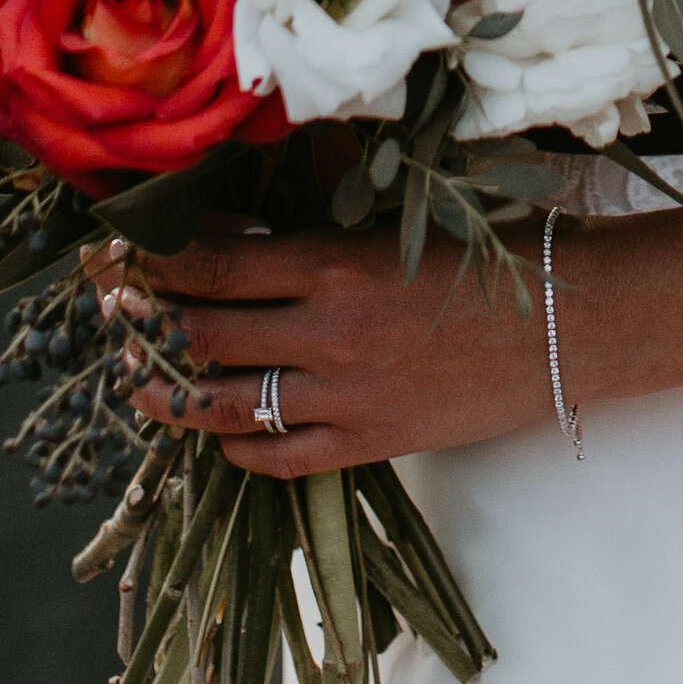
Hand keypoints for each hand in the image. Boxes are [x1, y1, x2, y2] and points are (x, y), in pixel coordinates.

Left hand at [105, 219, 548, 477]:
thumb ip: (318, 232)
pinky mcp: (369, 443)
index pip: (211, 263)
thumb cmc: (488, 257)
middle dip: (147, 321)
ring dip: (171, 394)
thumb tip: (237, 227)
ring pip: (225, 403)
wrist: (566, 324)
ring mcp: (346, 397)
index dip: (153, 260)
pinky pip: (278, 458)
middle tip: (116, 310)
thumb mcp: (396, 226)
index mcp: (334, 263)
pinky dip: (236, 445)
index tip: (120, 250)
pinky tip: (221, 430)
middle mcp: (328, 333)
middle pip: (203, 333)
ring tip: (139, 382)